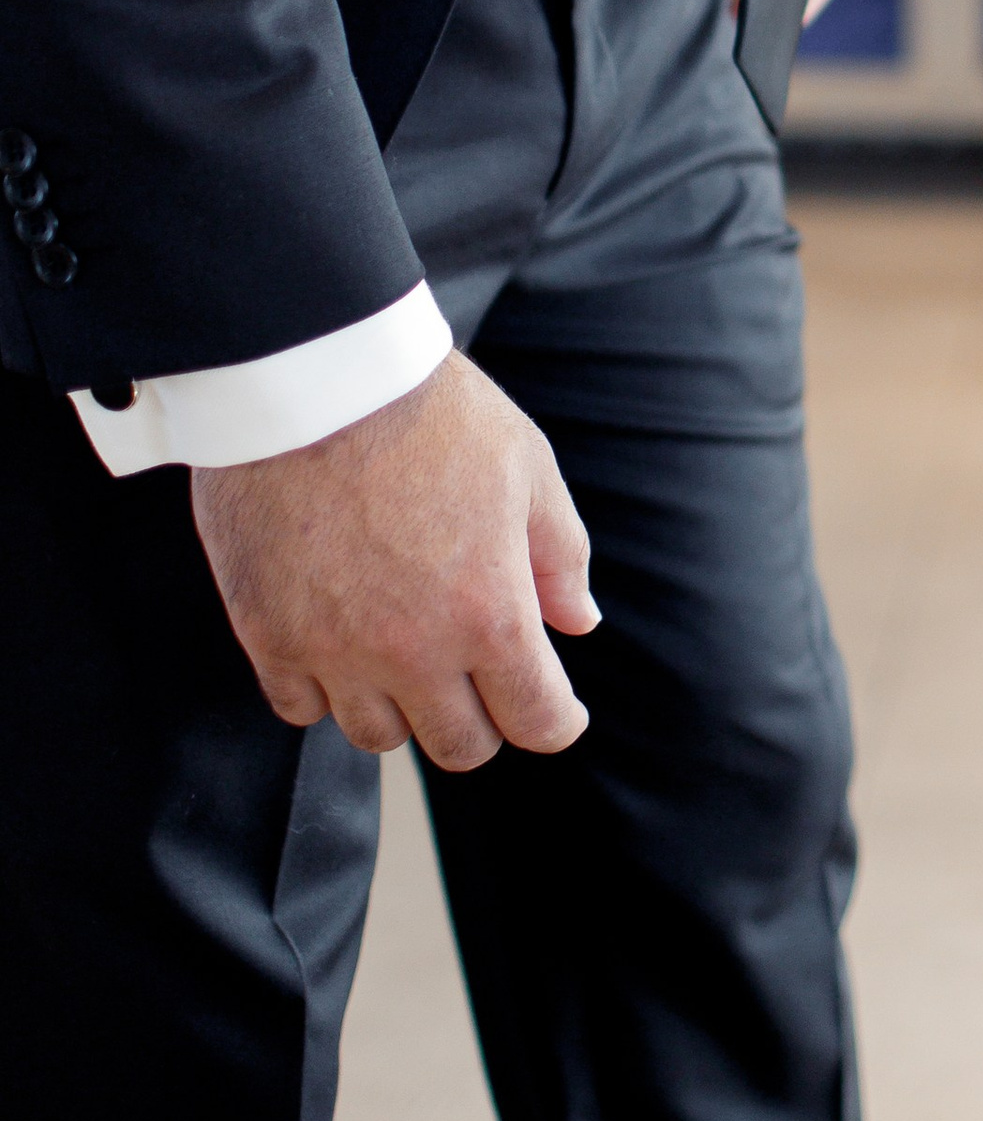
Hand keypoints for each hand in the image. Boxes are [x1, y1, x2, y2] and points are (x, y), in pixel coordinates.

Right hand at [192, 351, 597, 771]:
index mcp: (490, 615)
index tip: (556, 709)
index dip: (556, 720)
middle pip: (458, 746)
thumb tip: (578, 624)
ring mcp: (333, 650)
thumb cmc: (430, 410)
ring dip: (402, 705)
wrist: (313, 374)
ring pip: (376, 736)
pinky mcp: (266, 634)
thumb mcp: (526, 468)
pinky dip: (325, 690)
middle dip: (483, 718)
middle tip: (481, 675)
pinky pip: (299, 706)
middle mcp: (413, 651)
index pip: (536, 722)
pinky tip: (340, 643)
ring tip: (406, 652)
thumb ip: (560, 556)